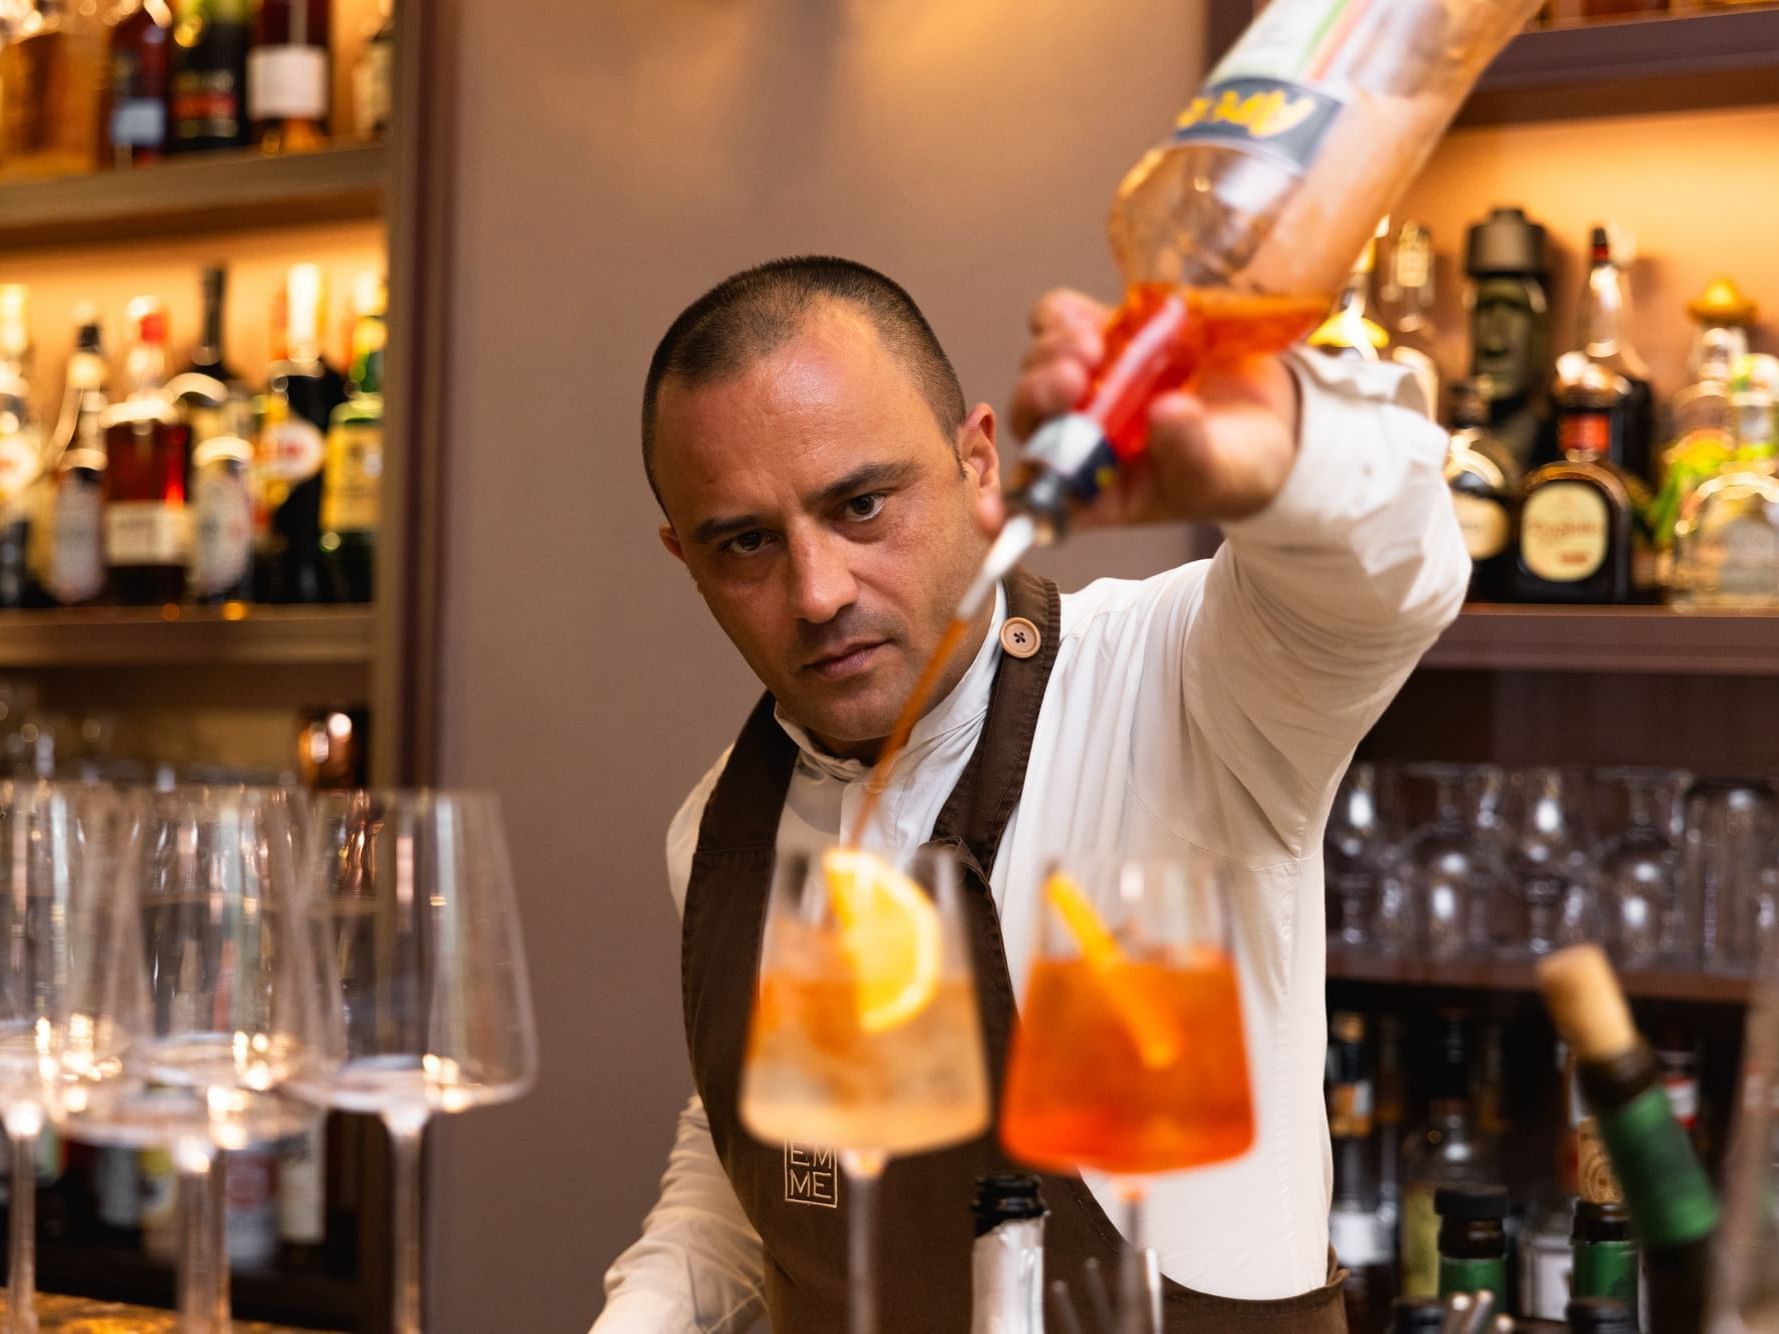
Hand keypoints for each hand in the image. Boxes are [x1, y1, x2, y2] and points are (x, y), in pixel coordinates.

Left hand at [1009, 289, 1302, 526]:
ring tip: (1093, 347)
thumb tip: (1166, 415)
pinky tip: (1092, 323)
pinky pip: (1059, 320)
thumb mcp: (1221, 473)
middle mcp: (1078, 439)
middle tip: (1073, 380)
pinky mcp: (1103, 337)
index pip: (1035, 502)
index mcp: (1094, 490)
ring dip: (1052, 353)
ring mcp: (1087, 385)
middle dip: (1039, 396)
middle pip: (1030, 418)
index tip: (987, 512)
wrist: (1273, 413)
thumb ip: (1189, 452)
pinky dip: (1064, 318)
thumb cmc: (1238, 464)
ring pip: (1037, 365)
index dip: (1005, 507)